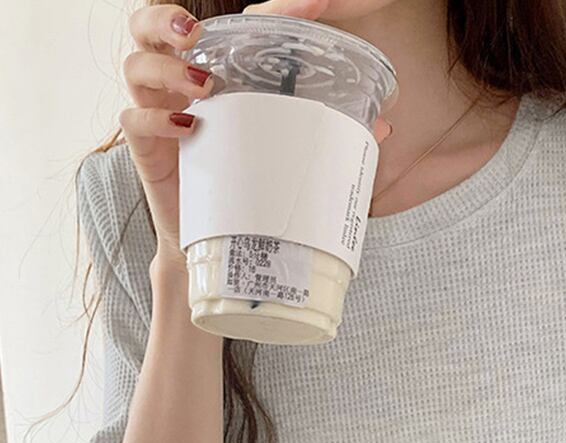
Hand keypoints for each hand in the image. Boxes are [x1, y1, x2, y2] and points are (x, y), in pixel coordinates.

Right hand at [120, 1, 390, 269]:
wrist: (219, 246)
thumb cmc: (255, 189)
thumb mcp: (294, 154)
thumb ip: (330, 134)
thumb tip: (383, 126)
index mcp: (219, 74)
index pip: (235, 27)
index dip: (271, 9)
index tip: (312, 5)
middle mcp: (181, 85)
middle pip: (151, 26)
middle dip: (167, 19)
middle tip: (196, 32)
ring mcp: (159, 114)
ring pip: (137, 64)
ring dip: (166, 67)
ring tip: (202, 84)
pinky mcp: (146, 151)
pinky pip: (134, 119)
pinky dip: (156, 118)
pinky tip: (187, 127)